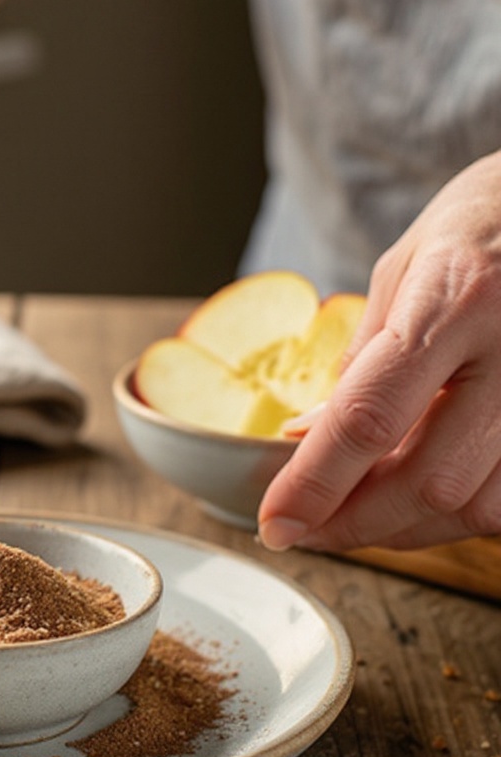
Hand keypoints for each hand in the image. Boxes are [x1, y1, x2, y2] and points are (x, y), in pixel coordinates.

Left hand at [259, 151, 500, 550]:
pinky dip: (454, 516)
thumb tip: (307, 438)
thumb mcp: (401, 273)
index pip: (368, 418)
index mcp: (455, 301)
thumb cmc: (481, 226)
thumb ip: (359, 363)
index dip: (314, 485)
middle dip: (355, 523)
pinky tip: (417, 498)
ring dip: (405, 527)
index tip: (275, 524)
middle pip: (428, 480)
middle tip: (309, 530)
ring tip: (359, 512)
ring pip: (476, 506)